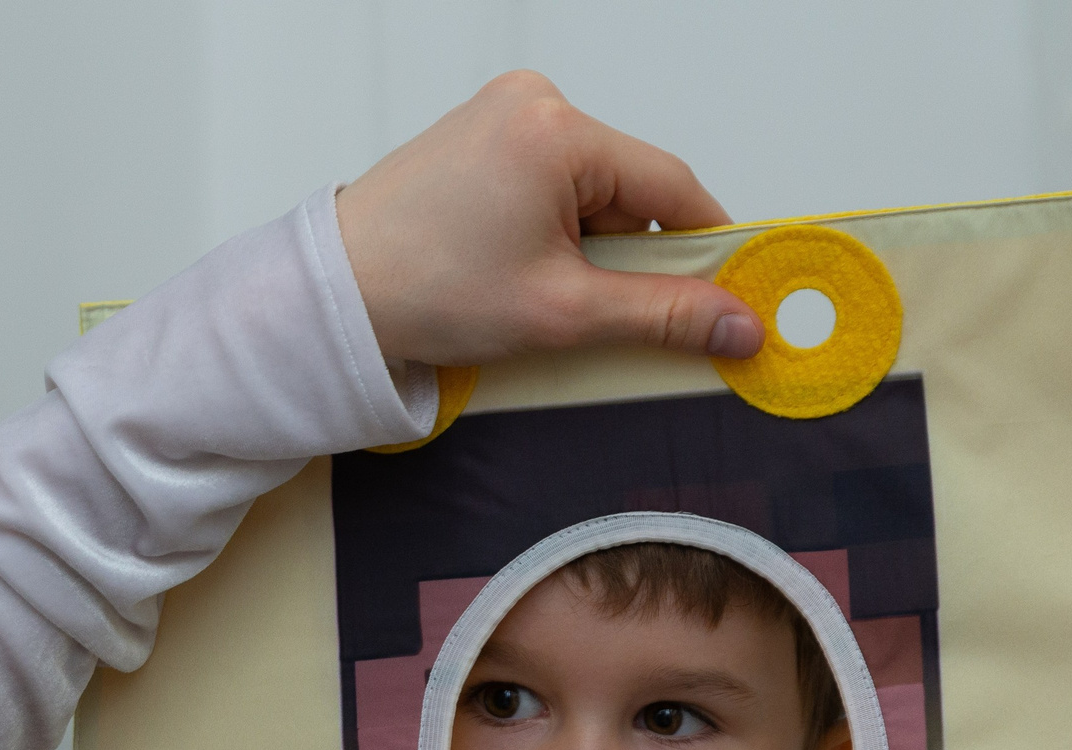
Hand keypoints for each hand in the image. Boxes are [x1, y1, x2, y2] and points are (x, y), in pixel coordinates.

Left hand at [335, 71, 763, 368]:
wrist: (333, 299)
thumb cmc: (421, 293)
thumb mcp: (562, 313)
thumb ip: (662, 315)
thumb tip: (738, 322)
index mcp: (556, 129)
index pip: (674, 186)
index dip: (708, 250)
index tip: (731, 295)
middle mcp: (531, 105)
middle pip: (631, 190)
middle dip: (629, 257)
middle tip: (602, 313)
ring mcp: (501, 117)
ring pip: (591, 193)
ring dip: (588, 250)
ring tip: (538, 295)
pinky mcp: (480, 140)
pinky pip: (550, 187)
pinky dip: (554, 234)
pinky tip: (518, 273)